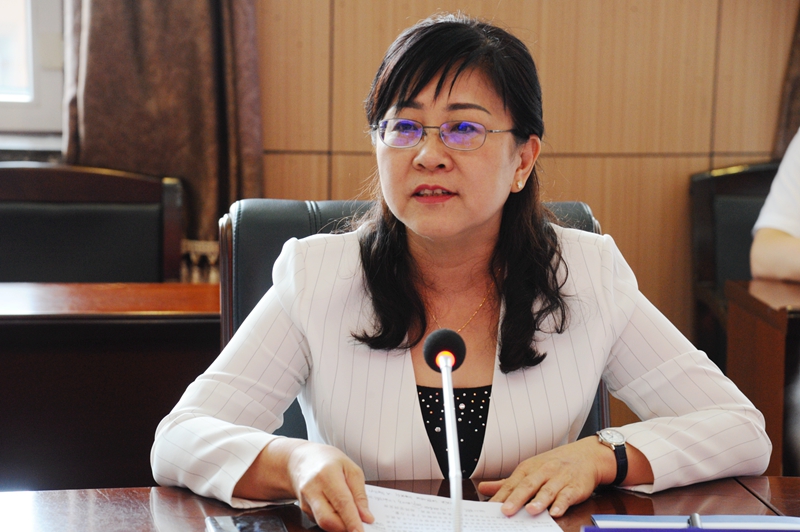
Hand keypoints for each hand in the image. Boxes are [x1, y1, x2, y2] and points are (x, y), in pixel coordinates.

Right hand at [287, 441, 373, 531]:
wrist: (301, 460)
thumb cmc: (329, 462)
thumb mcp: (351, 469)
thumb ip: (359, 493)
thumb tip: (366, 517)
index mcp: (327, 474)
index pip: (341, 502)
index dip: (352, 520)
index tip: (361, 531)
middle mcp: (312, 489)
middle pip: (327, 519)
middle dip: (345, 528)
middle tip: (360, 528)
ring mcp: (305, 500)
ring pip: (323, 523)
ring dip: (340, 526)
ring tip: (351, 519)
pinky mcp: (304, 509)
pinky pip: (320, 521)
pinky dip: (333, 521)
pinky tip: (338, 511)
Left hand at [477, 436, 614, 517]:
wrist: (586, 456)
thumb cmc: (553, 465)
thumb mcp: (529, 469)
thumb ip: (507, 482)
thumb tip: (483, 487)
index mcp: (528, 468)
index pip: (512, 483)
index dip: (501, 496)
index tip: (490, 507)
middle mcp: (543, 472)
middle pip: (528, 485)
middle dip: (516, 498)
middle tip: (506, 510)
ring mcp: (559, 479)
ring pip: (548, 490)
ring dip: (539, 501)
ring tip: (530, 510)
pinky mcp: (575, 487)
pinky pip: (567, 496)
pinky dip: (561, 503)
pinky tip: (556, 512)